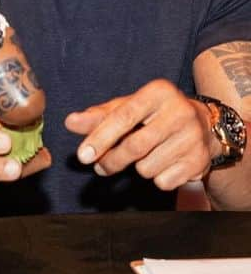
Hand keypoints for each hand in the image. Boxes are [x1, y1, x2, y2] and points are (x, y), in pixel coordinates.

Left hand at [65, 80, 212, 191]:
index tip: (83, 156)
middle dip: (111, 161)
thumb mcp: (127, 107)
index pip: (123, 117)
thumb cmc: (154, 115)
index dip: (100, 138)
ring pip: (147, 167)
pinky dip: (156, 178)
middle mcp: (180, 112)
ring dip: (138, 168)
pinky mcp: (201, 161)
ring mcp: (193, 137)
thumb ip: (98, 116)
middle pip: (134, 147)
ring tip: (145, 155)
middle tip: (100, 167)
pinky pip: (164, 181)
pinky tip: (163, 163)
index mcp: (158, 92)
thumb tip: (70, 122)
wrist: (203, 125)